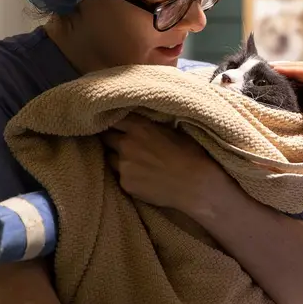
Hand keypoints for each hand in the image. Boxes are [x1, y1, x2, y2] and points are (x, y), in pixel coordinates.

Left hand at [99, 114, 235, 213]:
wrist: (196, 184)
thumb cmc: (190, 155)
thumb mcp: (173, 130)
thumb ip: (151, 125)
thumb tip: (143, 122)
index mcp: (139, 127)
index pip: (113, 118)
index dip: (115, 122)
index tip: (118, 124)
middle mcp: (126, 144)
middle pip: (106, 137)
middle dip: (114, 139)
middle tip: (126, 144)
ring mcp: (124, 166)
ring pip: (110, 158)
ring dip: (118, 158)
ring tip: (136, 162)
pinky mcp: (125, 184)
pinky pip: (119, 176)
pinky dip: (127, 175)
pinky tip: (143, 176)